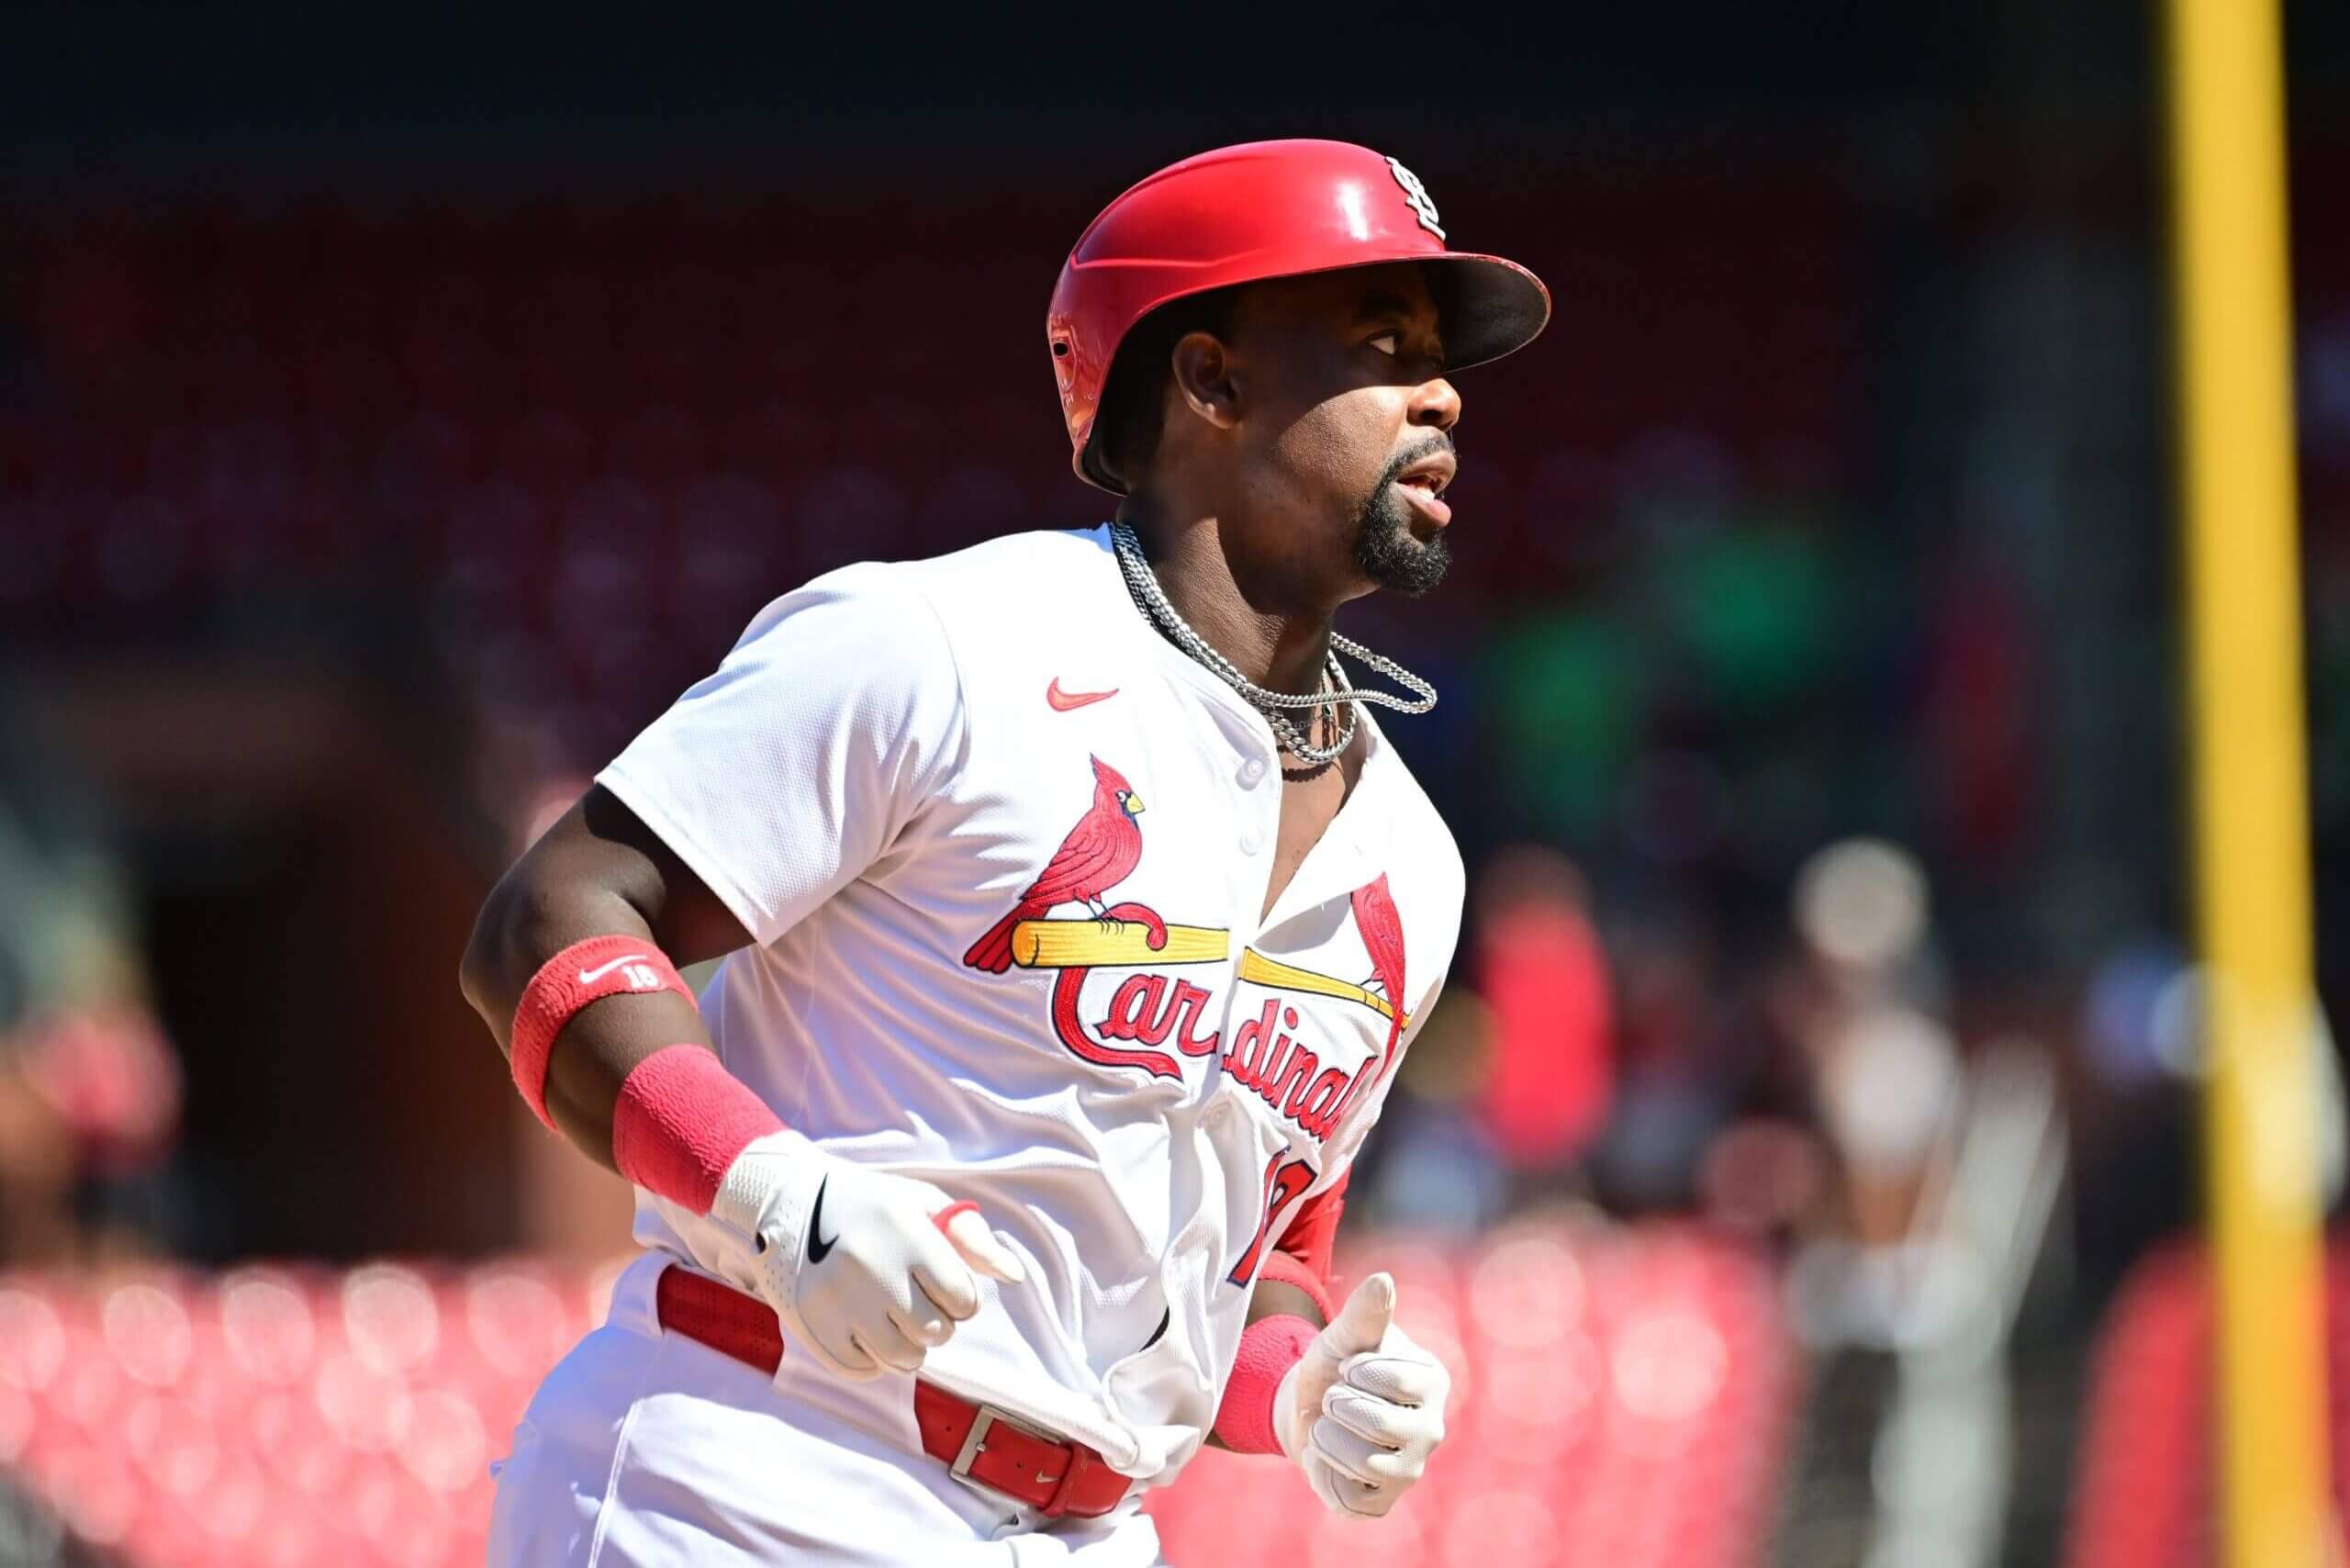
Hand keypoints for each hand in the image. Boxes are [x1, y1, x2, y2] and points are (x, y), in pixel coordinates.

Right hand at [708, 1131, 1024, 1380]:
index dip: (960, 1297)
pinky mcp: (812, 1327)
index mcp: (908, 1235)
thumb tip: (1015, 1276)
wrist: (787, 1204)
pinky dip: (871, 1358)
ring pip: (903, 1360)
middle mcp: (874, 1270)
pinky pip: (863, 1371)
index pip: (965, 1301)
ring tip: (890, 1314)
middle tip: (912, 1297)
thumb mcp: (922, 1202)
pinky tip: (863, 1327)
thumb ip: (972, 1237)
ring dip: (906, 1344)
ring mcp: (839, 1302)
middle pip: (936, 1333)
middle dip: (936, 1322)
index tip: (939, 1281)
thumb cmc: (870, 1205)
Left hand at [1274, 1272, 1449, 1519]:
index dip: (1356, 1371)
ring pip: (1360, 1462)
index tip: (1350, 1367)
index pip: (1393, 1379)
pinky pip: (1345, 1496)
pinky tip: (1330, 1458)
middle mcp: (1431, 1429)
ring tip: (1330, 1427)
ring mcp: (1409, 1470)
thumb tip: (1382, 1281)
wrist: (1306, 1410)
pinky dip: (1322, 1472)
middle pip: (1376, 1423)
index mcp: (1432, 1381)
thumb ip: (1363, 1313)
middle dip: (1337, 1404)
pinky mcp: (1382, 1503)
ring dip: (1326, 1438)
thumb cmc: (1334, 1366)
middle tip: (1336, 1398)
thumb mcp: (1342, 1335)